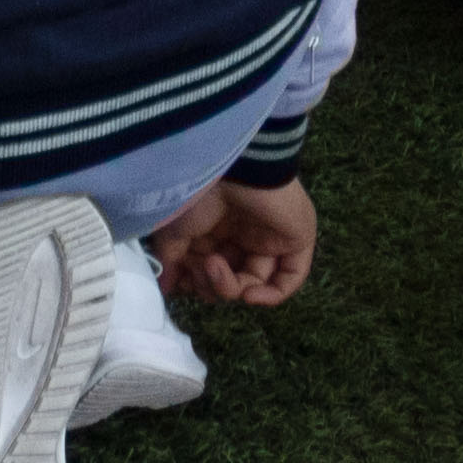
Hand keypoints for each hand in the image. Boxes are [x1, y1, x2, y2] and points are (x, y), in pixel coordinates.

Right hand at [148, 175, 317, 308]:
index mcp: (219, 226)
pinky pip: (290, 278)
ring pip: (255, 281)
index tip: (181, 280)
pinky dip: (270, 295)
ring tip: (213, 267)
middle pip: (231, 279)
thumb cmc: (197, 191)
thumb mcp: (173, 228)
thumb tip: (166, 285)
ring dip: (230, 287)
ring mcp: (271, 236)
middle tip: (198, 270)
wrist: (229, 166)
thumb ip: (170, 260)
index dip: (196, 281)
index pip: (212, 269)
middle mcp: (245, 232)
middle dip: (210, 284)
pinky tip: (248, 295)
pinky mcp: (295, 238)